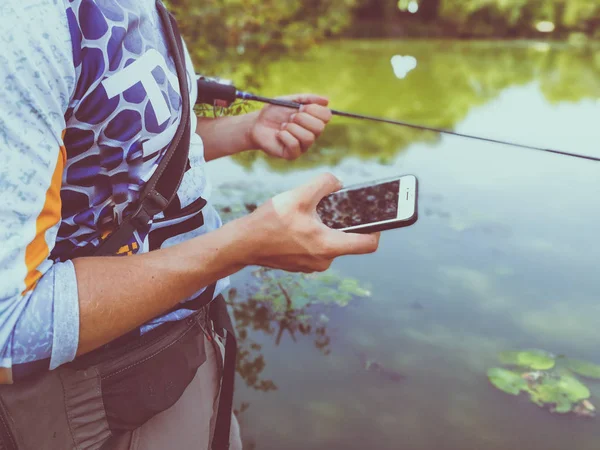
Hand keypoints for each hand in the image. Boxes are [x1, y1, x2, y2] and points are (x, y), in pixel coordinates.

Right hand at [242, 173, 379, 272]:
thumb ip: (324, 184)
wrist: (243, 243)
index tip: (374, 217)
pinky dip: (312, 236)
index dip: (376, 229)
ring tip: (307, 216)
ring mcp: (311, 266)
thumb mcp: (299, 195)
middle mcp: (323, 261)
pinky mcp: (301, 265)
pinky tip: (296, 226)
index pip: (368, 244)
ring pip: (330, 244)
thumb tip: (338, 183)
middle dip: (342, 223)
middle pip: (348, 241)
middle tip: (330, 208)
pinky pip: (316, 249)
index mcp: (328, 246)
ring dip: (325, 229)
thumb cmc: (270, 222)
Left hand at [248, 94, 332, 159]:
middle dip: (302, 119)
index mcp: (313, 120)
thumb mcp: (290, 100)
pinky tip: (279, 134)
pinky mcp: (293, 154)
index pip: (326, 115)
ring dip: (292, 128)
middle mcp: (311, 133)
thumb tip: (327, 100)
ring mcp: (303, 145)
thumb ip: (308, 99)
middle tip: (290, 117)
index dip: (314, 109)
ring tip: (283, 126)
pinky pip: (295, 144)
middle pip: (319, 127)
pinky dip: (284, 136)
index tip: (301, 107)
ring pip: (308, 137)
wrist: (256, 124)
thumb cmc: (273, 112)